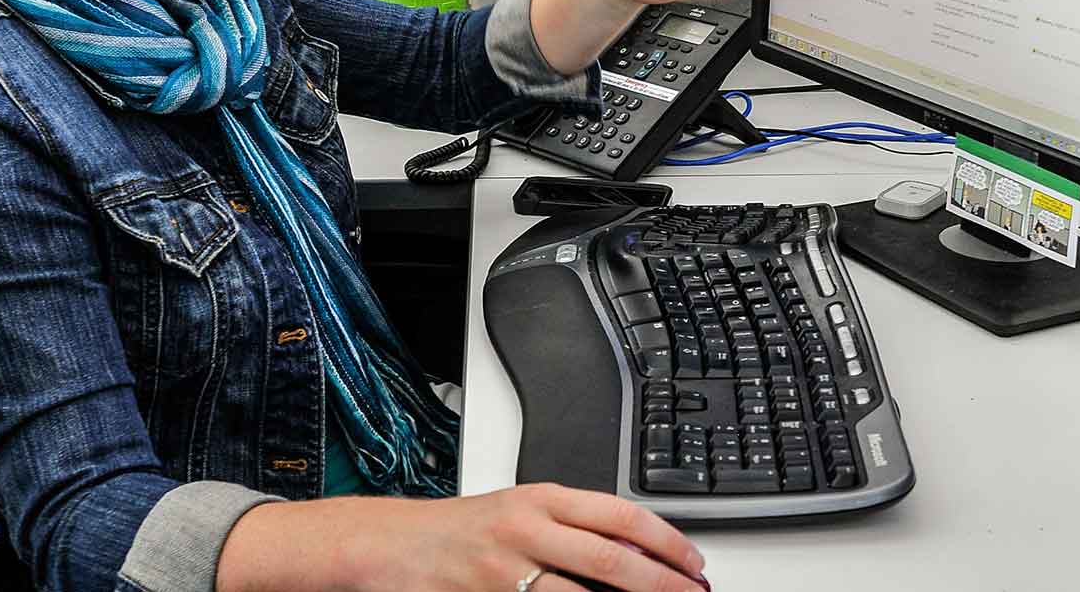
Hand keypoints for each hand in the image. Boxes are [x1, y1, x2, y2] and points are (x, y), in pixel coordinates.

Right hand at [219, 483, 710, 591]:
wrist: (385, 546)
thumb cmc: (453, 530)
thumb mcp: (516, 511)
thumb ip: (568, 525)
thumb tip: (631, 549)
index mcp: (539, 497)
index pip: (619, 514)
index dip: (665, 540)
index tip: (694, 561)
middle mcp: (526, 528)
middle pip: (613, 559)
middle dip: (663, 582)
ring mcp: (505, 570)